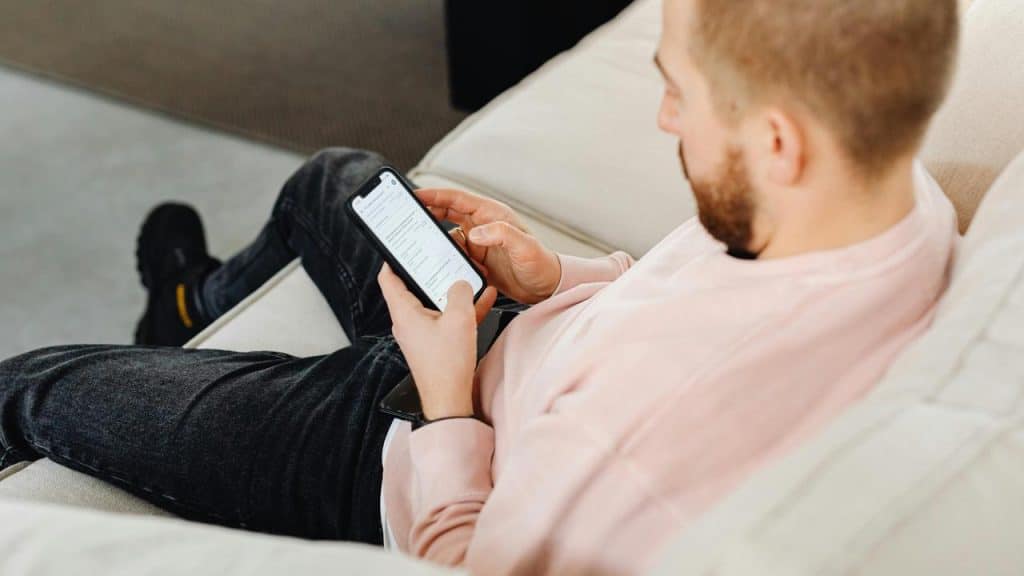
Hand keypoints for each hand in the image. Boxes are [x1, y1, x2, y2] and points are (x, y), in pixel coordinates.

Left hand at [377, 264, 497, 420]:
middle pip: (414, 288)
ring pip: (434, 303)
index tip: (400, 247)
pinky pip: (446, 319)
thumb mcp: (459, 320)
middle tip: (442, 257)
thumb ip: (460, 294)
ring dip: (451, 292)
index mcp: (404, 313)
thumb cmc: (446, 365)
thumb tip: (460, 284)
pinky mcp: (434, 343)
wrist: (450, 400)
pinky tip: (482, 301)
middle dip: (431, 272)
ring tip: (469, 278)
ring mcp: (421, 333)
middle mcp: (408, 322)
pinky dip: (460, 310)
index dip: (392, 260)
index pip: (388, 279)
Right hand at [418, 188, 561, 303]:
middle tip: (407, 218)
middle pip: (447, 214)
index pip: (457, 199)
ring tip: (424, 247)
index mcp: (492, 215)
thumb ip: (501, 234)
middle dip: (427, 214)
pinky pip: (455, 255)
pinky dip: (447, 259)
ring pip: (448, 236)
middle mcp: (484, 226)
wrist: (546, 287)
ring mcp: (479, 243)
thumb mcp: (523, 247)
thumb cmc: (540, 264)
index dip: (435, 196)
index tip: (415, 195)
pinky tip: (443, 266)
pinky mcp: (477, 259)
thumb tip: (475, 232)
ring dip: (438, 242)